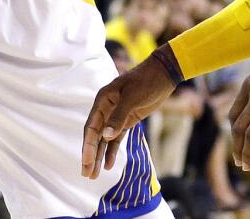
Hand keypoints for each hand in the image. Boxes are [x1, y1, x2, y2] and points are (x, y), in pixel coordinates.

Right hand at [82, 53, 176, 179]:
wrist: (163, 74)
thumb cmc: (145, 81)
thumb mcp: (132, 98)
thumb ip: (118, 117)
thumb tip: (105, 136)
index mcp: (102, 100)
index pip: (91, 127)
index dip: (87, 145)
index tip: (86, 161)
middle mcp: (106, 109)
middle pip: (95, 136)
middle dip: (90, 155)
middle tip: (86, 174)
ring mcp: (116, 116)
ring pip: (104, 140)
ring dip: (99, 156)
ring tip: (94, 175)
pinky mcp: (127, 121)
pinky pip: (116, 139)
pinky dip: (112, 151)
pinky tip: (108, 165)